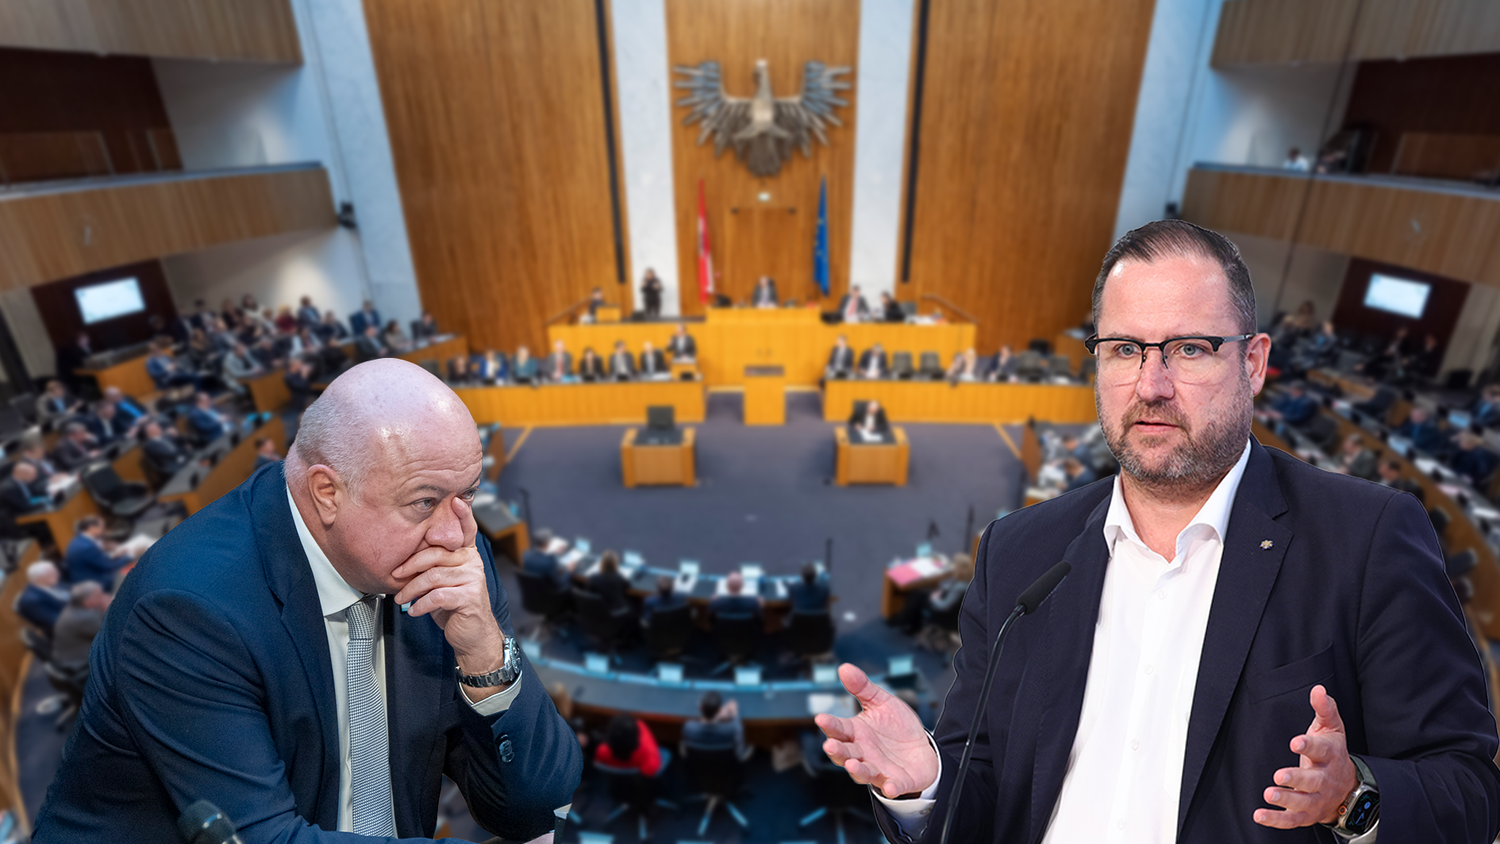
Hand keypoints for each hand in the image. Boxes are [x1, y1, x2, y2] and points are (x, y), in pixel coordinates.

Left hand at [392, 497, 504, 677]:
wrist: (471, 635)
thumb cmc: (454, 605)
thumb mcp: (443, 581)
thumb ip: (433, 565)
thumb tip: (405, 558)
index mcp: (467, 554)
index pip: (467, 530)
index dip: (462, 514)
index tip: (456, 499)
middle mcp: (472, 562)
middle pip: (436, 554)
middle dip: (410, 564)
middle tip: (395, 575)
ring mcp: (473, 579)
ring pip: (433, 576)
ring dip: (411, 589)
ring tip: (401, 598)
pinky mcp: (469, 597)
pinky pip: (437, 596)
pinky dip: (421, 604)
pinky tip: (414, 610)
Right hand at [815, 664, 938, 798]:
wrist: (922, 749)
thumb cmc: (896, 727)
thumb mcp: (881, 702)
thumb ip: (862, 687)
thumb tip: (844, 668)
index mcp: (856, 733)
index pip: (839, 729)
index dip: (830, 725)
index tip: (821, 718)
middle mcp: (863, 753)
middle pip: (845, 754)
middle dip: (837, 750)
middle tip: (830, 745)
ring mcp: (879, 769)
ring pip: (863, 772)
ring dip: (857, 770)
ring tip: (851, 764)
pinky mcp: (897, 781)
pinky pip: (892, 786)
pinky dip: (890, 788)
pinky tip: (890, 786)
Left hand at [1253, 685, 1357, 828]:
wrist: (1347, 788)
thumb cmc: (1331, 753)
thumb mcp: (1331, 729)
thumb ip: (1324, 709)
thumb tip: (1318, 690)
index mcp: (1330, 755)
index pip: (1321, 750)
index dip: (1309, 746)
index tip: (1295, 742)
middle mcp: (1324, 779)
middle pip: (1313, 781)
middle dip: (1297, 778)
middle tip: (1280, 775)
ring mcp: (1316, 799)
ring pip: (1303, 802)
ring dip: (1286, 799)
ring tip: (1269, 793)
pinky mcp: (1306, 814)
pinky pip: (1291, 819)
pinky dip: (1276, 819)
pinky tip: (1259, 815)